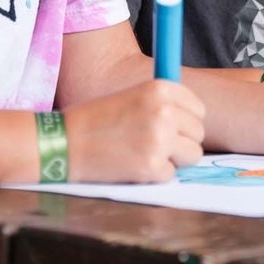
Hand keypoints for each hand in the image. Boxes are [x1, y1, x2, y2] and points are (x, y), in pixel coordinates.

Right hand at [64, 79, 205, 183]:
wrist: (64, 142)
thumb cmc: (97, 119)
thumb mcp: (134, 95)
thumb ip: (165, 103)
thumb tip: (198, 117)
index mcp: (161, 89)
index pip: (199, 109)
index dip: (187, 121)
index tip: (172, 126)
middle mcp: (164, 112)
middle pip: (198, 133)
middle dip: (182, 141)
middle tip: (156, 144)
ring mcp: (160, 140)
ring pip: (193, 155)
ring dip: (174, 159)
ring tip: (146, 153)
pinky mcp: (151, 167)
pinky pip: (171, 174)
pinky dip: (155, 174)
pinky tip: (132, 165)